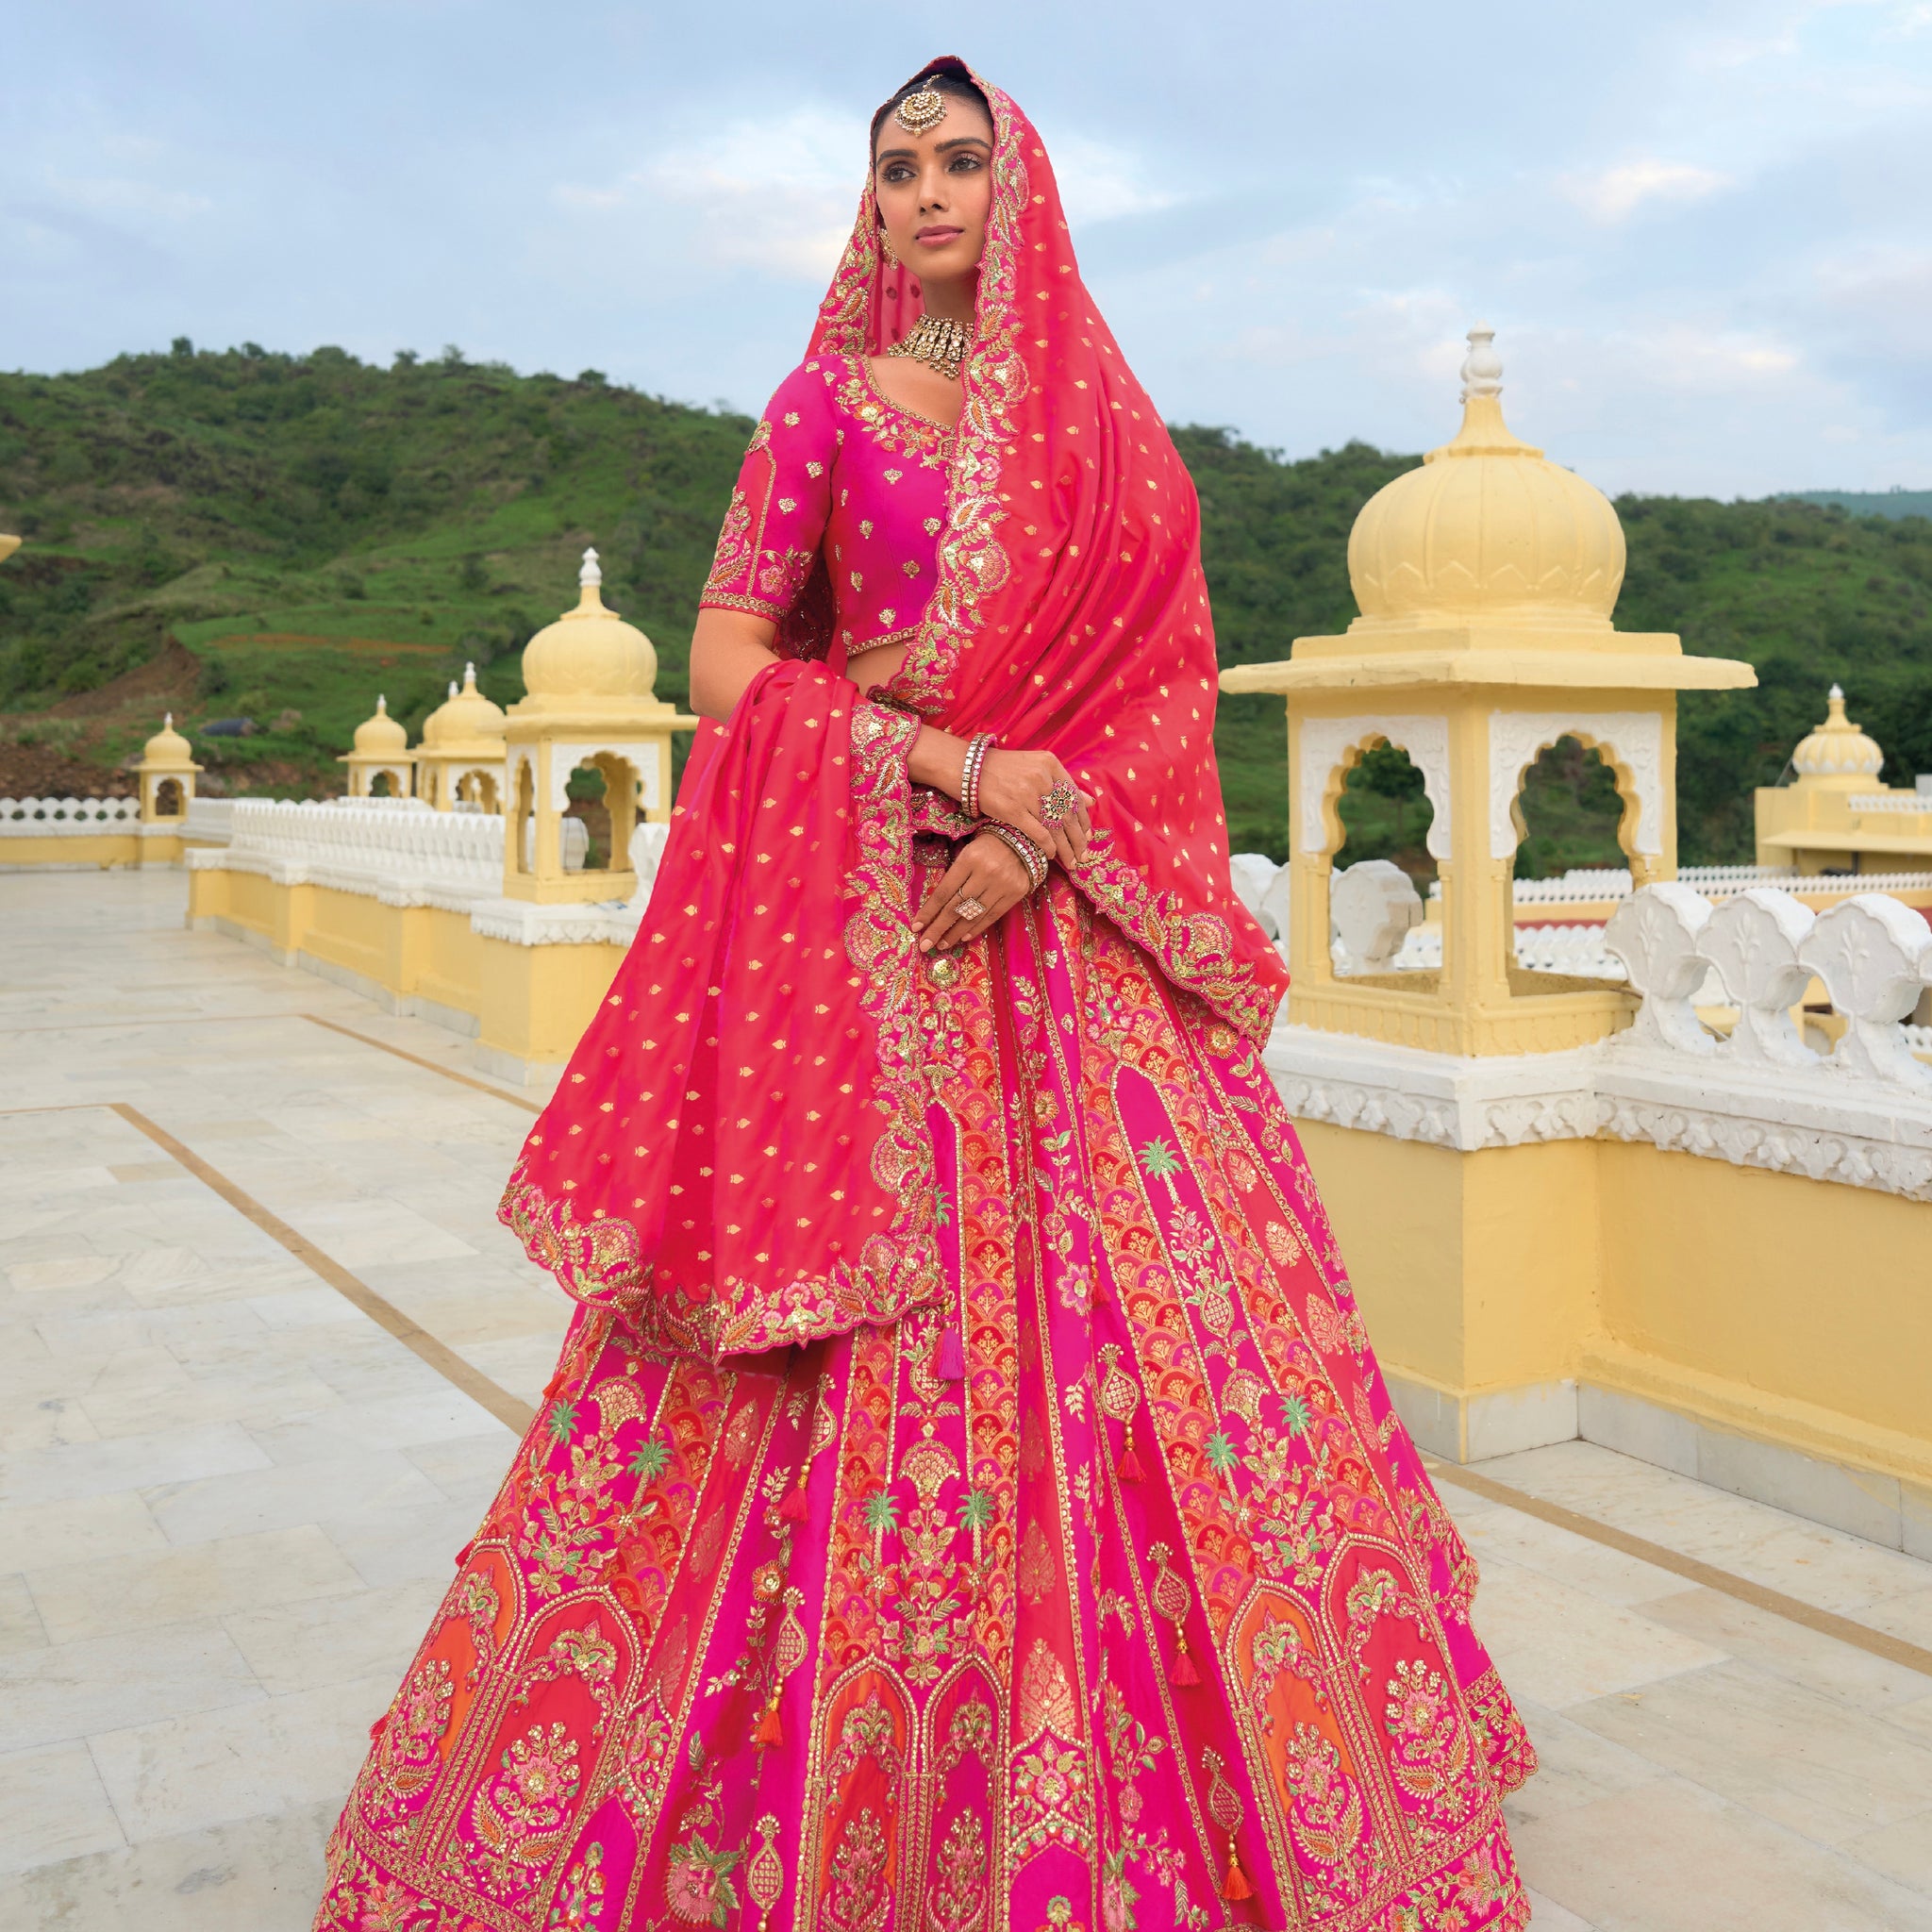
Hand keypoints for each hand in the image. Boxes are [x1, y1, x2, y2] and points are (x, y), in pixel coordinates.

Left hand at [911, 831, 1032, 953]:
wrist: (1024, 838)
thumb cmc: (988, 845)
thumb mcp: (967, 852)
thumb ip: (954, 876)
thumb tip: (935, 906)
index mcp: (969, 859)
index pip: (944, 892)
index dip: (929, 911)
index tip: (916, 926)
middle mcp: (985, 874)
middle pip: (956, 907)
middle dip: (938, 928)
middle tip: (925, 945)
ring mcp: (1002, 886)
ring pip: (973, 916)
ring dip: (955, 933)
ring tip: (942, 944)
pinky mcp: (1015, 894)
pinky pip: (992, 917)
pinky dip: (976, 928)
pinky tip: (963, 937)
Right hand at [975, 747, 1094, 867]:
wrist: (969, 768)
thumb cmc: (1003, 770)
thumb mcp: (1036, 767)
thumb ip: (1062, 783)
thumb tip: (1091, 801)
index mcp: (1050, 764)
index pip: (1074, 797)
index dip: (1083, 820)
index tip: (1088, 836)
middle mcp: (1042, 777)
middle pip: (1067, 814)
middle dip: (1078, 839)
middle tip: (1084, 855)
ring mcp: (1027, 793)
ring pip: (1055, 827)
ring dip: (1065, 848)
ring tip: (1071, 861)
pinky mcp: (1013, 809)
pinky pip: (1038, 833)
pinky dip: (1047, 846)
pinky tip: (1051, 855)